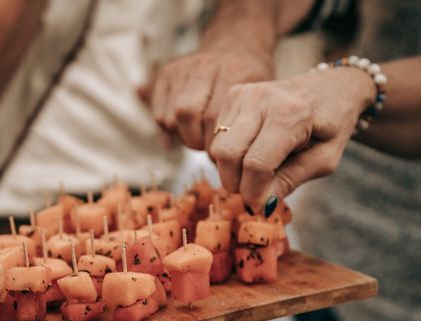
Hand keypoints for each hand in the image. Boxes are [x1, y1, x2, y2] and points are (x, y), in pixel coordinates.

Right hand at [149, 48, 273, 150]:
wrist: (238, 45)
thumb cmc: (252, 85)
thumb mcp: (262, 102)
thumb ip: (250, 130)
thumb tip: (234, 175)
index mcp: (234, 71)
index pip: (214, 117)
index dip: (215, 145)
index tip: (225, 158)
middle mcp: (206, 65)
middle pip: (186, 113)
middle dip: (196, 140)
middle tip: (209, 147)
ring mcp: (183, 67)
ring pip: (170, 116)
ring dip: (183, 135)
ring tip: (199, 136)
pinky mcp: (166, 72)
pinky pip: (159, 113)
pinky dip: (170, 129)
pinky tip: (186, 129)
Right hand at [209, 67, 375, 210]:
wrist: (334, 86)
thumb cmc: (333, 124)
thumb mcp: (324, 160)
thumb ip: (291, 181)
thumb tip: (259, 204)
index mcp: (290, 114)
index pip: (256, 164)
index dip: (254, 192)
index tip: (259, 206)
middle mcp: (261, 99)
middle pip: (227, 155)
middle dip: (236, 183)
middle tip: (253, 192)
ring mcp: (243, 94)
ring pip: (217, 147)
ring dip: (231, 169)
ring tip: (256, 171)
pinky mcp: (233, 94)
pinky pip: (217, 135)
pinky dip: (229, 153)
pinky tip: (250, 151)